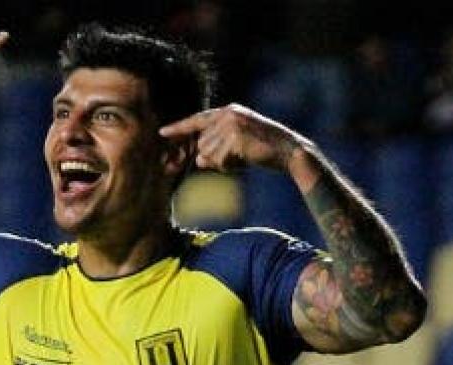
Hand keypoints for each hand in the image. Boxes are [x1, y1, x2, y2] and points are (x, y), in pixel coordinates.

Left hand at [159, 103, 305, 173]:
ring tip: (244, 158)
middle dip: (214, 158)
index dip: (179, 128)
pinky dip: (230, 166)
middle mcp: (227, 113)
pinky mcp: (235, 137)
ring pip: (208, 153)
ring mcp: (231, 124)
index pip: (198, 120)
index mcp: (228, 111)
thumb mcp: (238, 146)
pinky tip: (246, 160)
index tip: (162, 132)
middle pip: (202, 143)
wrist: (290, 151)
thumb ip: (216, 149)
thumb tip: (197, 160)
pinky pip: (219, 160)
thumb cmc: (265, 150)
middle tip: (238, 159)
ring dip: (223, 163)